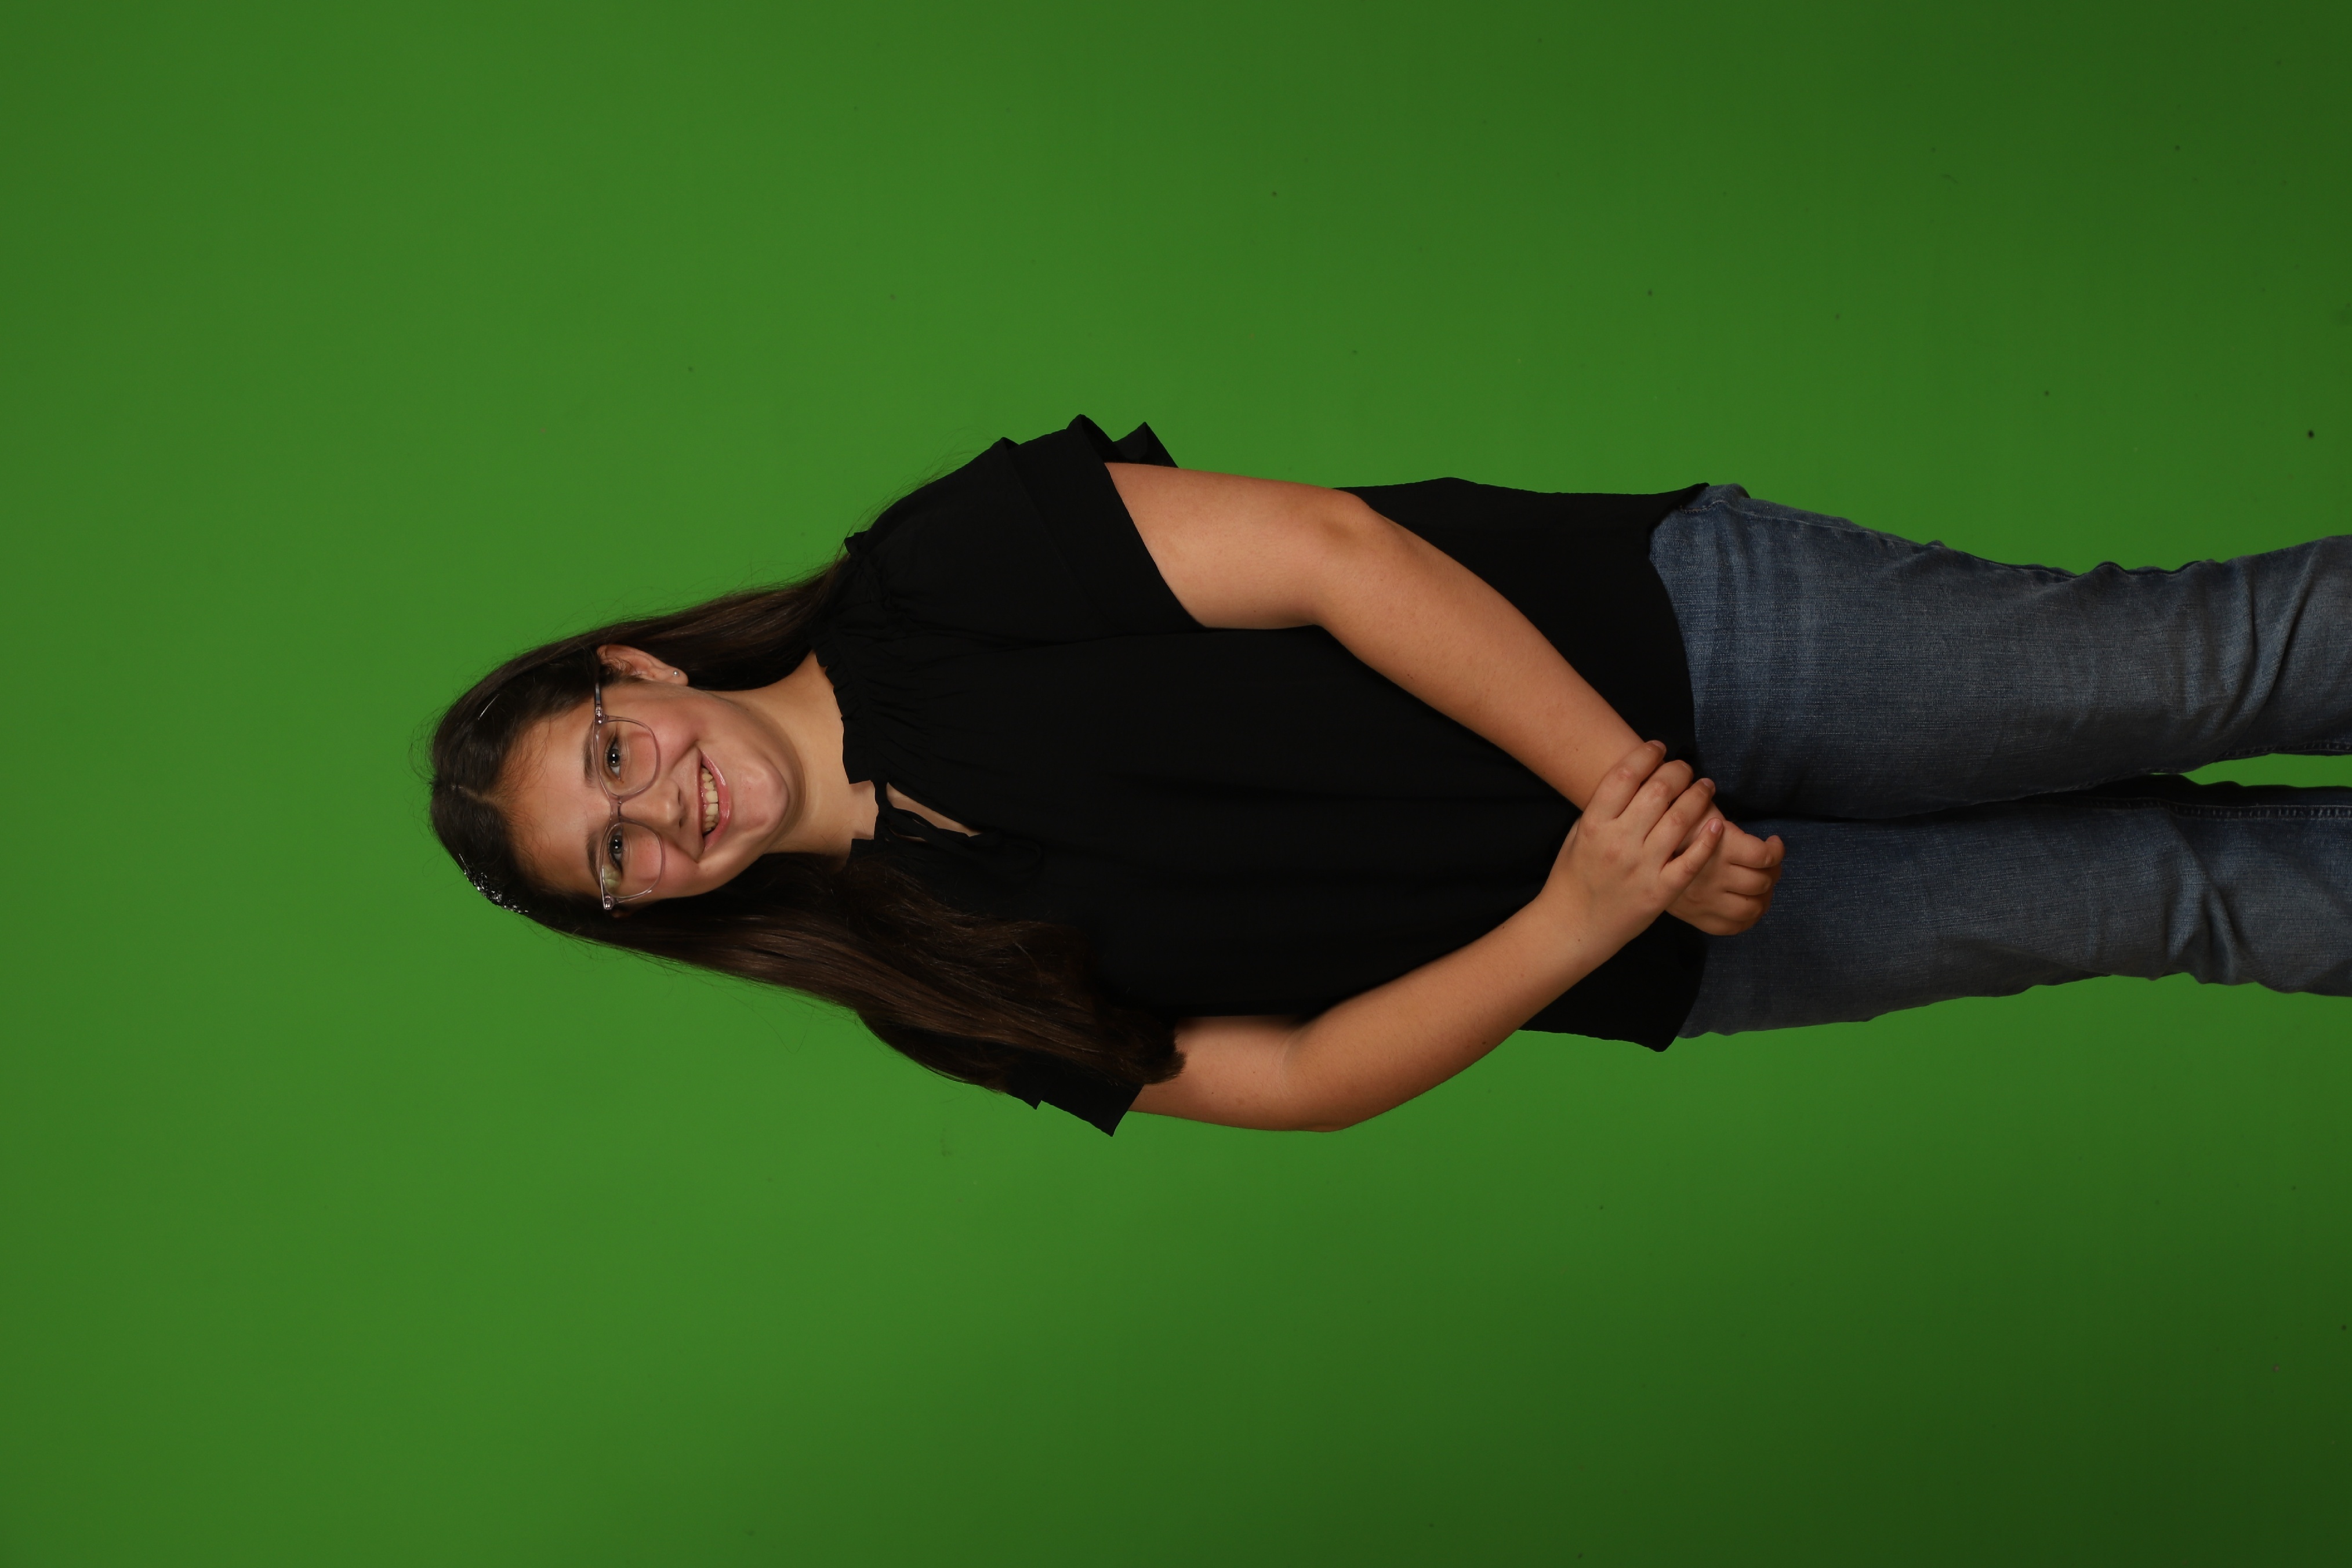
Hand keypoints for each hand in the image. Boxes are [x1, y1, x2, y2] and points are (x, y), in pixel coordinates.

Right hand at [1542, 741, 1725, 943]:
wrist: (1574, 926)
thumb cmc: (1573, 878)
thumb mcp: (1577, 836)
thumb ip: (1602, 809)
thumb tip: (1631, 776)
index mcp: (1594, 824)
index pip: (1624, 775)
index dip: (1646, 754)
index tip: (1659, 748)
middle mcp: (1618, 842)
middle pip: (1657, 791)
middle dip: (1678, 771)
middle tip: (1686, 768)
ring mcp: (1641, 868)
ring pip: (1679, 820)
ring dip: (1698, 796)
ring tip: (1706, 787)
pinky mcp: (1661, 892)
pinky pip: (1692, 860)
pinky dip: (1707, 840)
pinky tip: (1717, 824)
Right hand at [1667, 810, 1785, 935]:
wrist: (1635, 856)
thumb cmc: (1669, 825)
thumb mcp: (1692, 808)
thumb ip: (1713, 809)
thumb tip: (1725, 800)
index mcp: (1718, 848)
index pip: (1764, 856)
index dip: (1777, 850)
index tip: (1773, 843)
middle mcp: (1714, 877)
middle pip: (1762, 882)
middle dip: (1773, 871)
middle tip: (1769, 864)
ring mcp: (1706, 901)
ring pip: (1752, 908)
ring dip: (1765, 897)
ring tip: (1761, 885)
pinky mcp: (1699, 918)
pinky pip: (1734, 926)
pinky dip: (1748, 918)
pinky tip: (1748, 903)